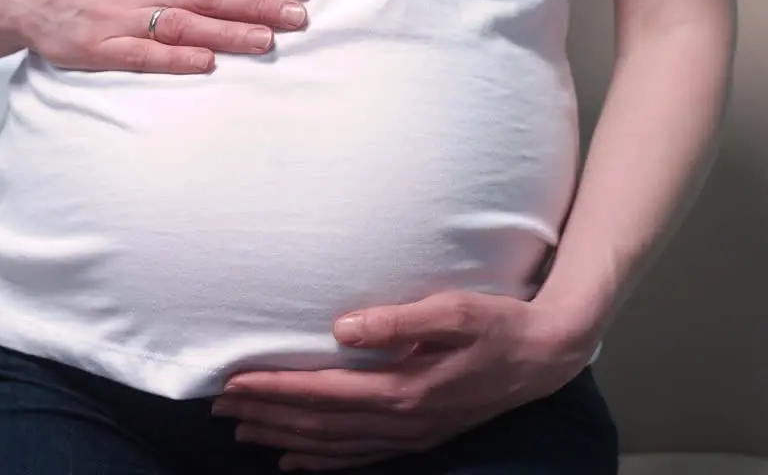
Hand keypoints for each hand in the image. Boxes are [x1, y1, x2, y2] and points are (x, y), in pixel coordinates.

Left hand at [212, 291, 594, 470]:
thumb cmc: (501, 324)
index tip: (234, 382)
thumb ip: (400, 320)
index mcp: (406, 389)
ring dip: (285, 440)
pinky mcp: (420, 437)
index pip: (323, 392)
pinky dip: (322, 462)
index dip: (275, 389)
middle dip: (267, 417)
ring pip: (334, 446)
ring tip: (242, 432)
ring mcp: (412, 435)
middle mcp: (403, 421)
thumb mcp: (456, 309)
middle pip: (319, 425)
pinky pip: (360, 457)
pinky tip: (295, 462)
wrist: (548, 356)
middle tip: (219, 409)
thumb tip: (344, 326)